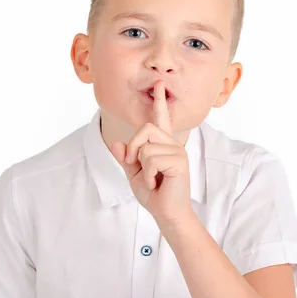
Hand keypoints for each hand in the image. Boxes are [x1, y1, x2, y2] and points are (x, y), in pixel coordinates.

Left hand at [110, 79, 191, 224]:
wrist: (167, 213)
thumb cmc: (154, 194)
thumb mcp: (133, 174)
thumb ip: (126, 158)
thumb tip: (118, 143)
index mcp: (162, 145)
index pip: (160, 118)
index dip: (159, 101)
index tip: (158, 84)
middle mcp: (172, 144)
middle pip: (146, 128)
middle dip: (134, 148)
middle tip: (136, 165)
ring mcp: (177, 151)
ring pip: (145, 147)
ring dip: (141, 167)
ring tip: (151, 179)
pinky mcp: (179, 161)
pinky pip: (151, 159)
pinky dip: (147, 175)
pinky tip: (157, 183)